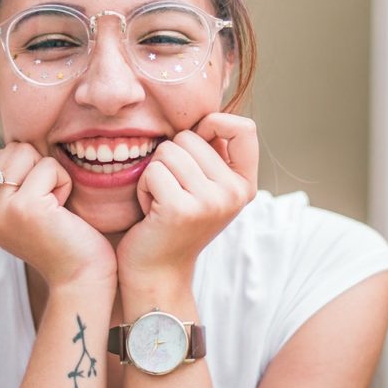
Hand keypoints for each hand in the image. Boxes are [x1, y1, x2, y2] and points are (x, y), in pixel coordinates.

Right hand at [0, 142, 116, 289]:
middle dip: (39, 169)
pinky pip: (49, 166)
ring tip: (54, 208)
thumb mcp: (23, 210)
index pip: (0, 156)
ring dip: (51, 175)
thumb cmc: (59, 240)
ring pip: (28, 153)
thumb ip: (6, 183)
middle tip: (48, 206)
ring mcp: (1, 209)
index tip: (38, 206)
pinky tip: (62, 212)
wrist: (79, 277)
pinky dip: (64, 183)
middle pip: (13, 150)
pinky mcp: (25, 207)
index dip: (30, 172)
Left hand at [118, 113, 258, 289]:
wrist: (157, 272)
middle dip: (170, 158)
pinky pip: (152, 170)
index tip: (196, 142)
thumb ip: (211, 154)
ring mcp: (210, 202)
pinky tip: (150, 211)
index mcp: (244, 185)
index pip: (244, 128)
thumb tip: (204, 115)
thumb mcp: (203, 187)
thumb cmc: (172, 223)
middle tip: (171, 191)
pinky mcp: (181, 209)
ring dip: (154, 173)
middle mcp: (234, 193)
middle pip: (190, 136)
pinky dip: (143, 187)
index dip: (214, 124)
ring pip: (168, 150)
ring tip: (160, 201)